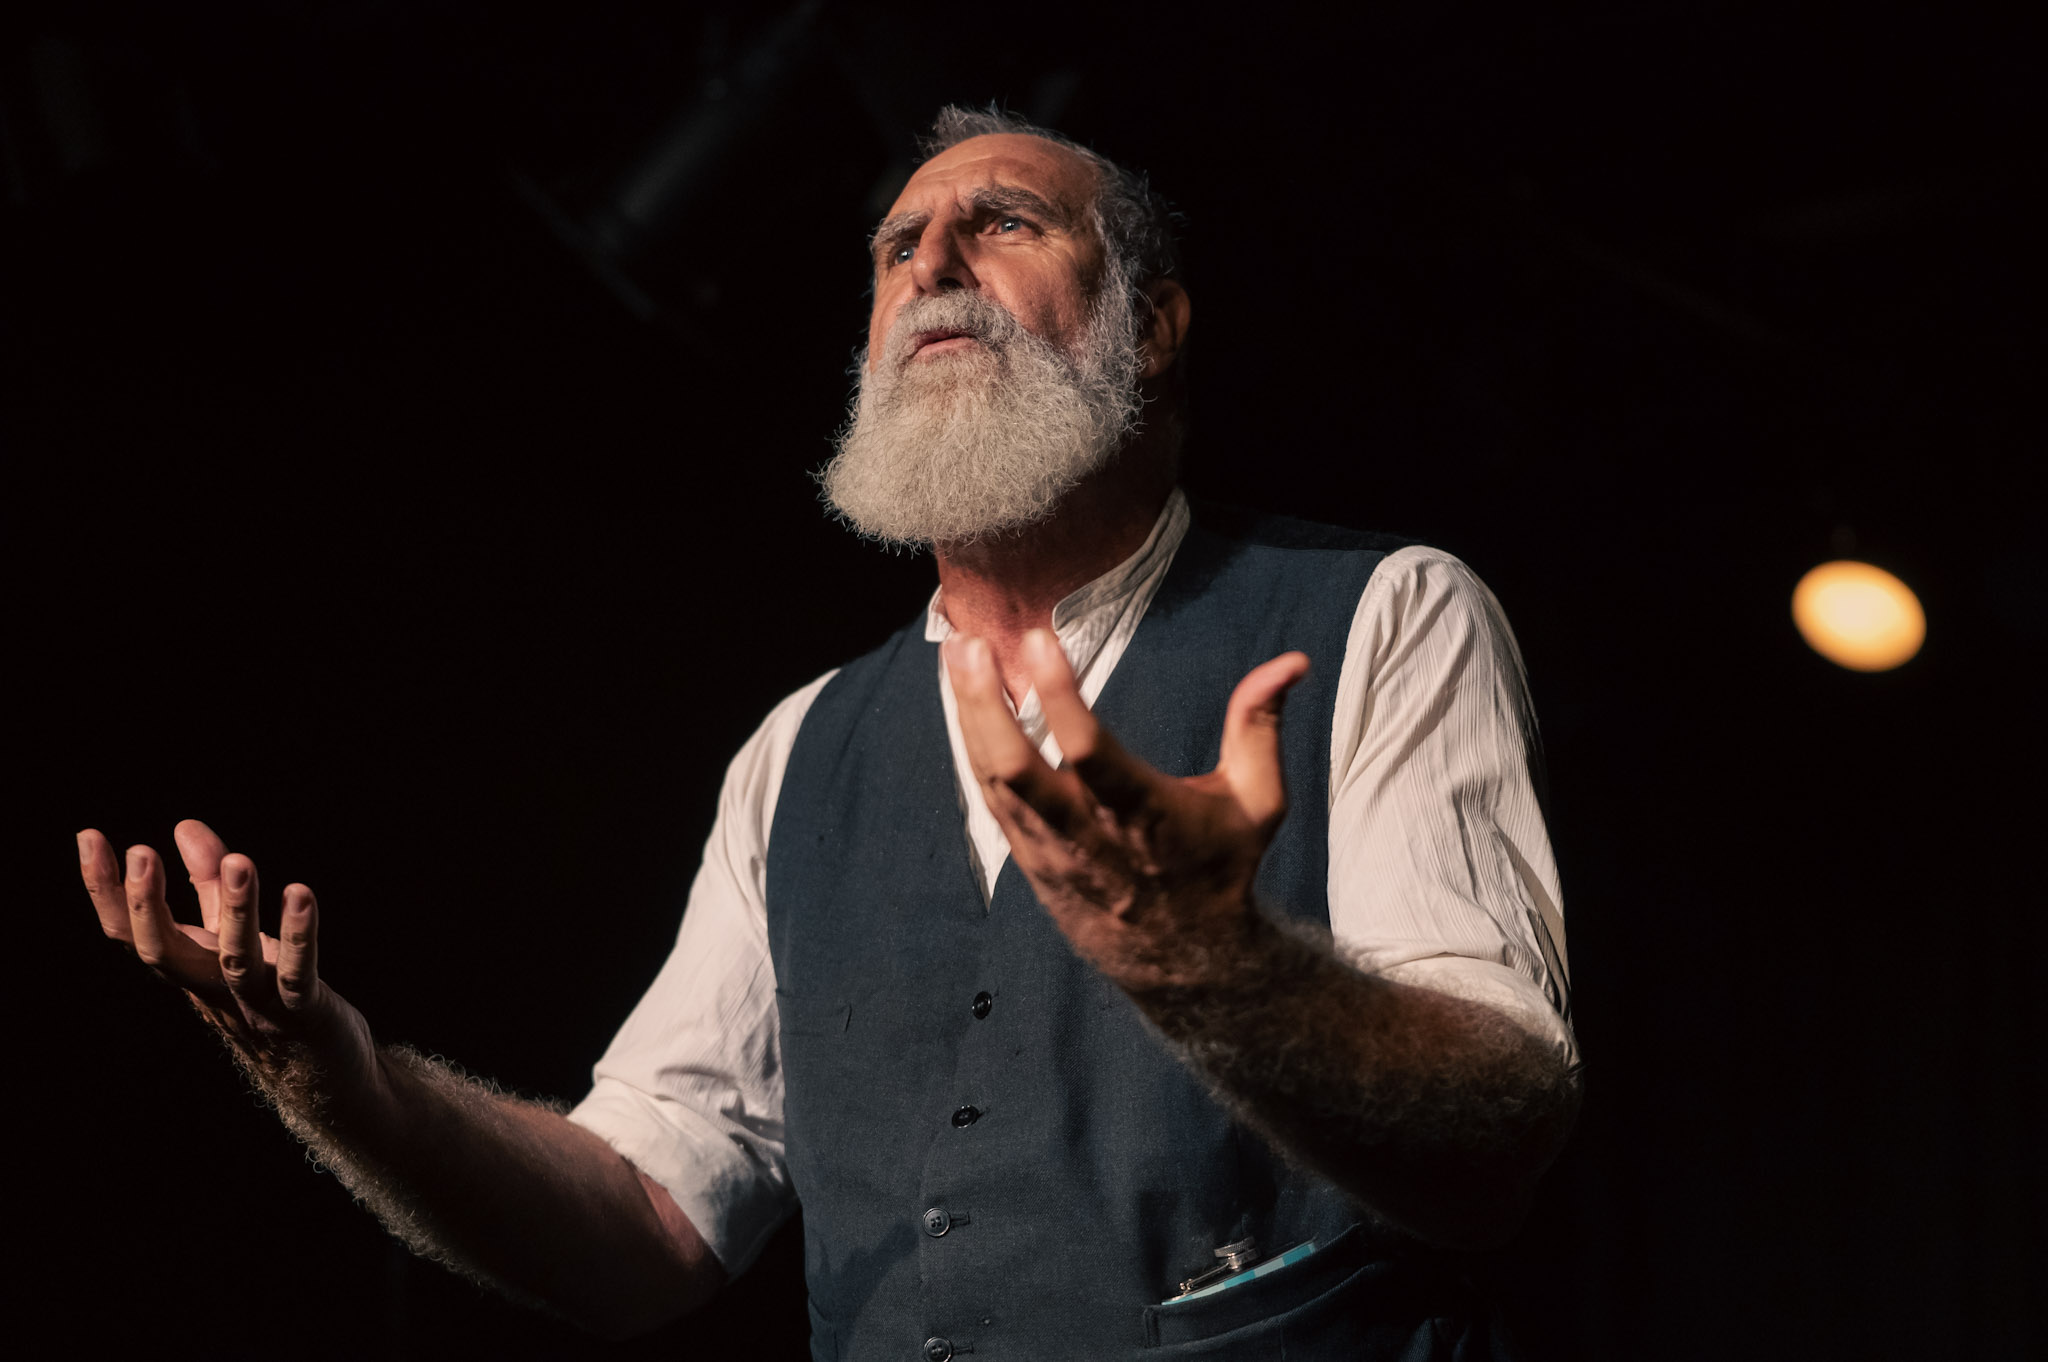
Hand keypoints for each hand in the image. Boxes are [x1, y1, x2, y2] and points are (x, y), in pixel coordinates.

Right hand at [78, 820, 377, 1106]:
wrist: (320, 1073)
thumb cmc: (268, 994)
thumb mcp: (232, 933)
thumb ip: (209, 882)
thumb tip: (184, 824)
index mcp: (188, 967)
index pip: (132, 931)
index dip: (107, 890)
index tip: (89, 837)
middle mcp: (211, 988)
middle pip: (164, 953)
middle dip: (147, 905)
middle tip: (140, 853)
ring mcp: (256, 1004)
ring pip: (235, 960)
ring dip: (237, 910)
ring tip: (239, 860)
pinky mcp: (304, 1011)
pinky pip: (298, 974)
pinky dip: (299, 936)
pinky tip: (301, 895)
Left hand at [942, 629, 1308, 990]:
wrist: (1183, 959)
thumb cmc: (1222, 867)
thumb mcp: (1257, 802)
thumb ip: (1260, 726)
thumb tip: (1291, 662)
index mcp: (1143, 813)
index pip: (1088, 751)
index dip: (1058, 694)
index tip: (1039, 638)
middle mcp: (1085, 831)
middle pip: (1015, 767)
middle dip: (985, 704)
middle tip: (971, 644)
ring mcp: (1049, 846)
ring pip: (992, 777)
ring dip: (969, 713)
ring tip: (957, 651)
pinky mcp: (1029, 854)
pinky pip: (989, 792)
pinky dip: (973, 743)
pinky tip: (965, 698)